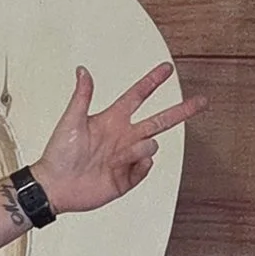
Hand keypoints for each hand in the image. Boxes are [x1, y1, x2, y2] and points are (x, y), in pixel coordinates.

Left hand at [31, 63, 194, 214]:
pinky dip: (140, 165)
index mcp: (112, 120)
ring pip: (150, 146)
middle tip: (201, 102)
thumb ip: (82, 96)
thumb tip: (82, 71)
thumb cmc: (58, 154)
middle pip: (160, 120)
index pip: (138, 96)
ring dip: (140, 148)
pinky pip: (144, 169)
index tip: (167, 69)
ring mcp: (126, 158)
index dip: (152, 82)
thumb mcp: (71, 121)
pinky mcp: (126, 178)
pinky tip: (129, 165)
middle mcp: (123, 137)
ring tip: (118, 155)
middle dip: (181, 111)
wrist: (54, 186)